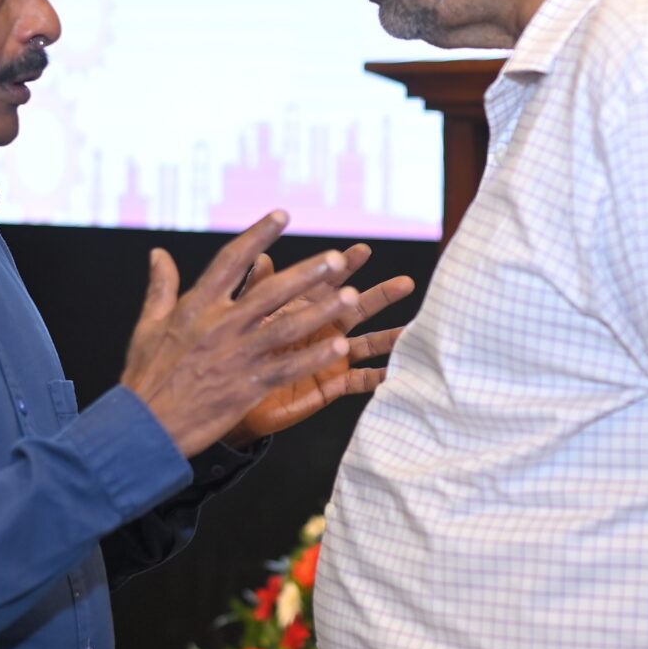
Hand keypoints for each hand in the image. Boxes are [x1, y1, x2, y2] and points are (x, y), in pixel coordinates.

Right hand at [119, 212, 366, 458]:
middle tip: (338, 258)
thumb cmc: (146, 375)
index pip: (232, 260)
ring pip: (287, 327)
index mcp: (197, 306)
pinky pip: (288, 367)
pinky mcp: (247, 386)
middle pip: (272, 292)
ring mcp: (237, 355)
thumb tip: (158, 254)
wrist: (145, 426)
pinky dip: (314, 357)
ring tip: (352, 298)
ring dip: (321, 312)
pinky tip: (338, 346)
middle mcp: (221, 325)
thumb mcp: (149, 325)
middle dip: (307, 274)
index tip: (282, 215)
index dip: (258, 235)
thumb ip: (160, 286)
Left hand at [228, 243, 414, 444]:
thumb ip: (257, 291)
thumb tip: (261, 257)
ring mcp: (330, 357)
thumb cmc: (238, 355)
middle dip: (380, 296)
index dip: (345, 266)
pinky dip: (379, 377)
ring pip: (367, 343)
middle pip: (357, 309)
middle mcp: (322, 329)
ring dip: (389, 337)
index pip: (328, 282)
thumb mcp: (248, 320)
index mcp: (303, 309)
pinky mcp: (332, 384)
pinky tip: (398, 374)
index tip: (362, 250)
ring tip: (414, 331)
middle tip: (405, 284)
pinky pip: (361, 381)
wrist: (233, 398)